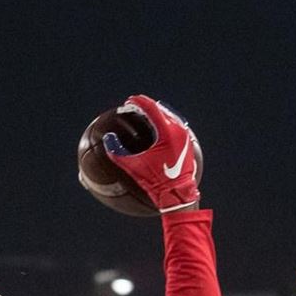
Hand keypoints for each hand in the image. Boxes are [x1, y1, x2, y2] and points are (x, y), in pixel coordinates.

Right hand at [102, 96, 201, 213]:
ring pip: (169, 117)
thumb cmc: (156, 182)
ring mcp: (185, 136)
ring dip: (156, 114)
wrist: (179, 195)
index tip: (129, 101)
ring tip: (145, 115)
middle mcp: (179, 130)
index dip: (139, 102)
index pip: (152, 108)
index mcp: (167, 132)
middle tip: (135, 106)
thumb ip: (118, 153)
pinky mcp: (188, 144)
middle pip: (161, 109)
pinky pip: (175, 127)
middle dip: (147, 106)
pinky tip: (156, 130)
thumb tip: (107, 139)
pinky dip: (164, 124)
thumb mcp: (133, 167)